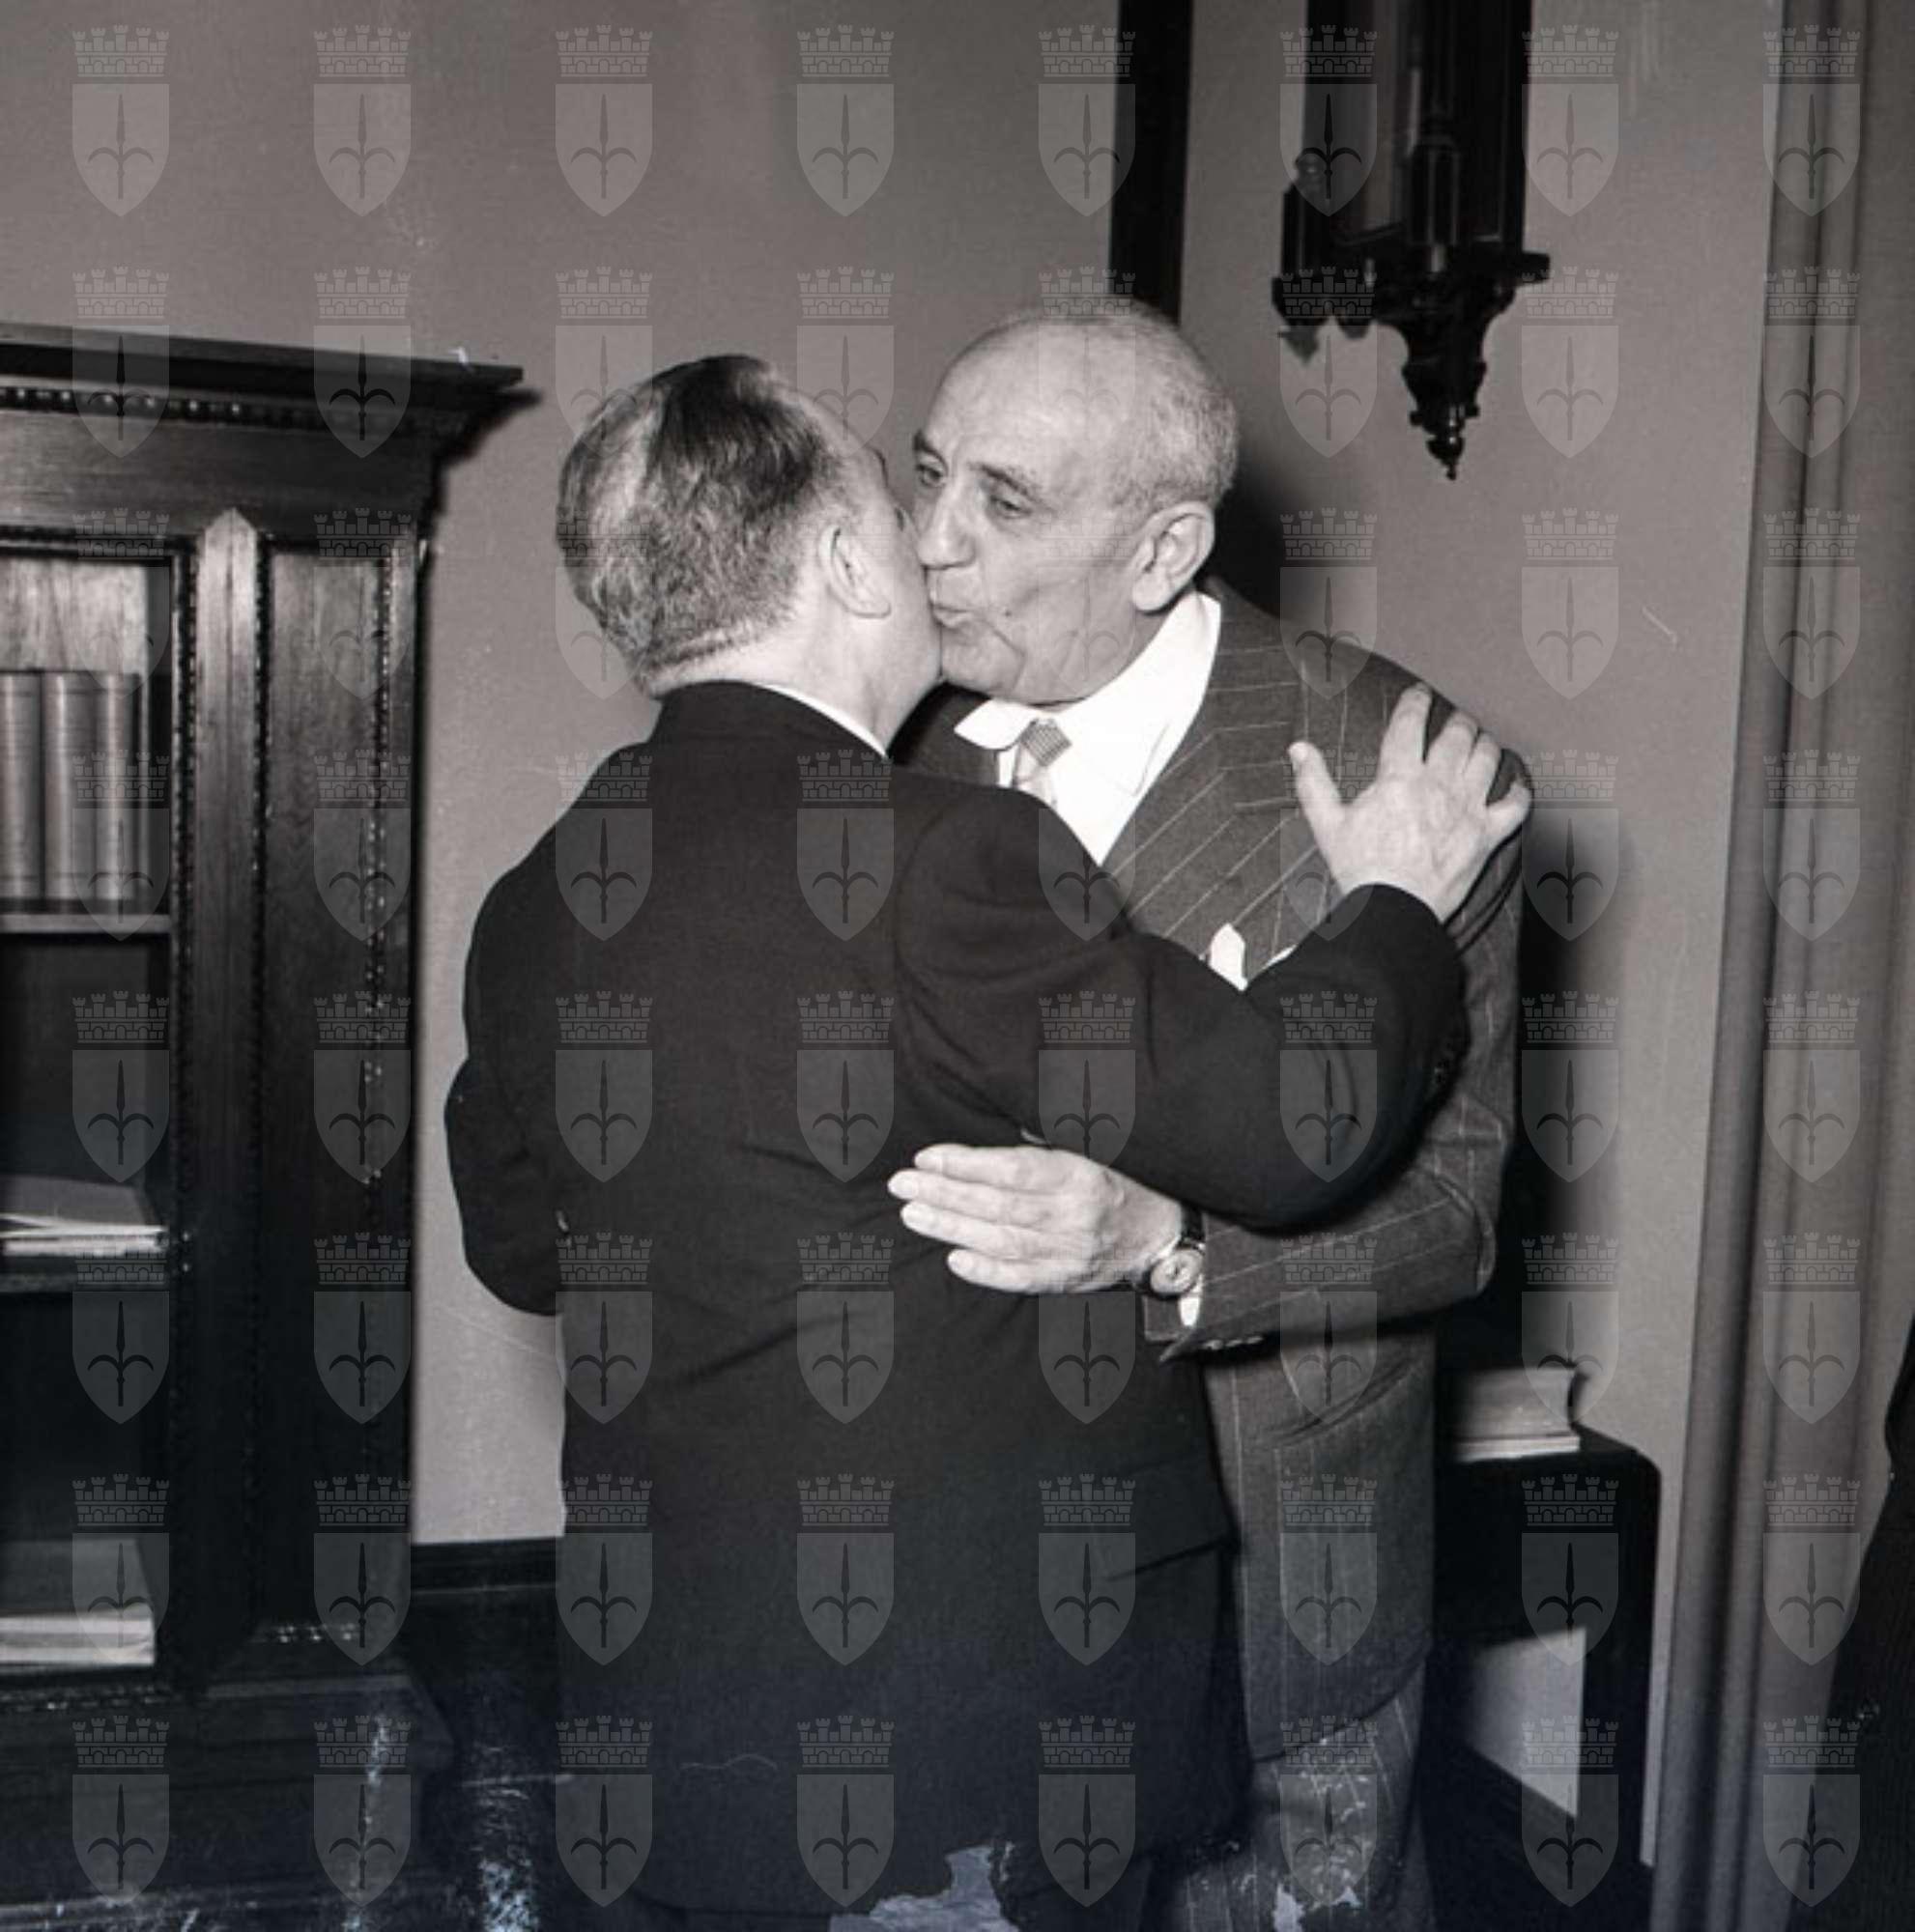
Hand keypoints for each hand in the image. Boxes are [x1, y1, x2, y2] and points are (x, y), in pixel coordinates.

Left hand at [886, 1144, 1182, 1292]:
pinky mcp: (1067, 1281)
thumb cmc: (1117, 1179)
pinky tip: (953, 1259)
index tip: (928, 1157)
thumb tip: (1000, 1126)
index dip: (967, 1164)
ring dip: (952, 1228)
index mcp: (1079, 1175)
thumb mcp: (1094, 1146)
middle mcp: (1074, 1216)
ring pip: (1002, 1241)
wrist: (1159, 1234)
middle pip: (999, 1206)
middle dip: (945, 1194)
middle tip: (902, 1185)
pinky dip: (987, 1272)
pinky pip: (1022, 1279)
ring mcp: (1070, 1252)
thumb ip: (1049, 1139)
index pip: (1013, 1170)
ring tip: (912, 1214)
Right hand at [1289, 684, 1530, 923]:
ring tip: (1482, 741)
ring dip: (1485, 745)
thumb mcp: (1327, 823)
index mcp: (1399, 777)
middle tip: (1455, 718)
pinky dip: (1519, 792)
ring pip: (1487, 759)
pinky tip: (1517, 786)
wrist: (1392, 907)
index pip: (1409, 724)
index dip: (1415, 702)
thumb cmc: (1360, 868)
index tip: (1418, 694)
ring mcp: (1466, 808)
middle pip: (1457, 735)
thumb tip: (1299, 749)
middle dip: (1457, 720)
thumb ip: (1314, 781)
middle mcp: (1438, 785)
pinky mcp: (1485, 835)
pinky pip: (1514, 806)